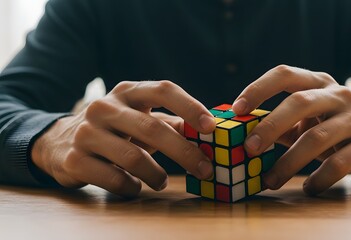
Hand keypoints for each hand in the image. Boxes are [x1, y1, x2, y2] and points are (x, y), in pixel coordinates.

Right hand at [31, 81, 215, 196]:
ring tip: (163, 182)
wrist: (60, 141)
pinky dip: (131, 187)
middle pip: (153, 128)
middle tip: (204, 169)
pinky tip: (135, 187)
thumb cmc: (114, 129)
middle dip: (184, 152)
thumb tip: (207, 133)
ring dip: (157, 175)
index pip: (163, 90)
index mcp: (127, 92)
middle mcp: (105, 107)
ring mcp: (87, 132)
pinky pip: (114, 178)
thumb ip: (170, 122)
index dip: (190, 106)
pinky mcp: (74, 159)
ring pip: (134, 158)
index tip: (211, 127)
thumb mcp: (139, 117)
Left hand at [232, 65, 350, 194]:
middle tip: (249, 149)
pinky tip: (308, 188)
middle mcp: (339, 95)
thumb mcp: (307, 120)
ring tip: (270, 180)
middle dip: (270, 126)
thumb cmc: (332, 130)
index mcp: (318, 83)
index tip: (236, 110)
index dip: (258, 89)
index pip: (285, 74)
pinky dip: (318, 178)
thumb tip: (238, 136)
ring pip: (316, 138)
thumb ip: (278, 123)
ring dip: (288, 162)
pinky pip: (339, 164)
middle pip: (299, 103)